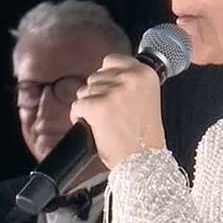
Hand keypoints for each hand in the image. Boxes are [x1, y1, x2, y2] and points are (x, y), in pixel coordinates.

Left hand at [70, 53, 166, 168]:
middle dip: (96, 94)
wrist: (144, 161)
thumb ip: (129, 82)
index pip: (111, 60)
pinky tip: (92, 128)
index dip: (106, 77)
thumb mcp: (146, 98)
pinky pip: (76, 106)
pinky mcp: (98, 107)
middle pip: (95, 76)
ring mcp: (114, 92)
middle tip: (109, 114)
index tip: (110, 92)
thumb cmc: (144, 136)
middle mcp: (131, 78)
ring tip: (104, 122)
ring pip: (84, 91)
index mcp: (145, 73)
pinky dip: (78, 117)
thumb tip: (103, 74)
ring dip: (88, 106)